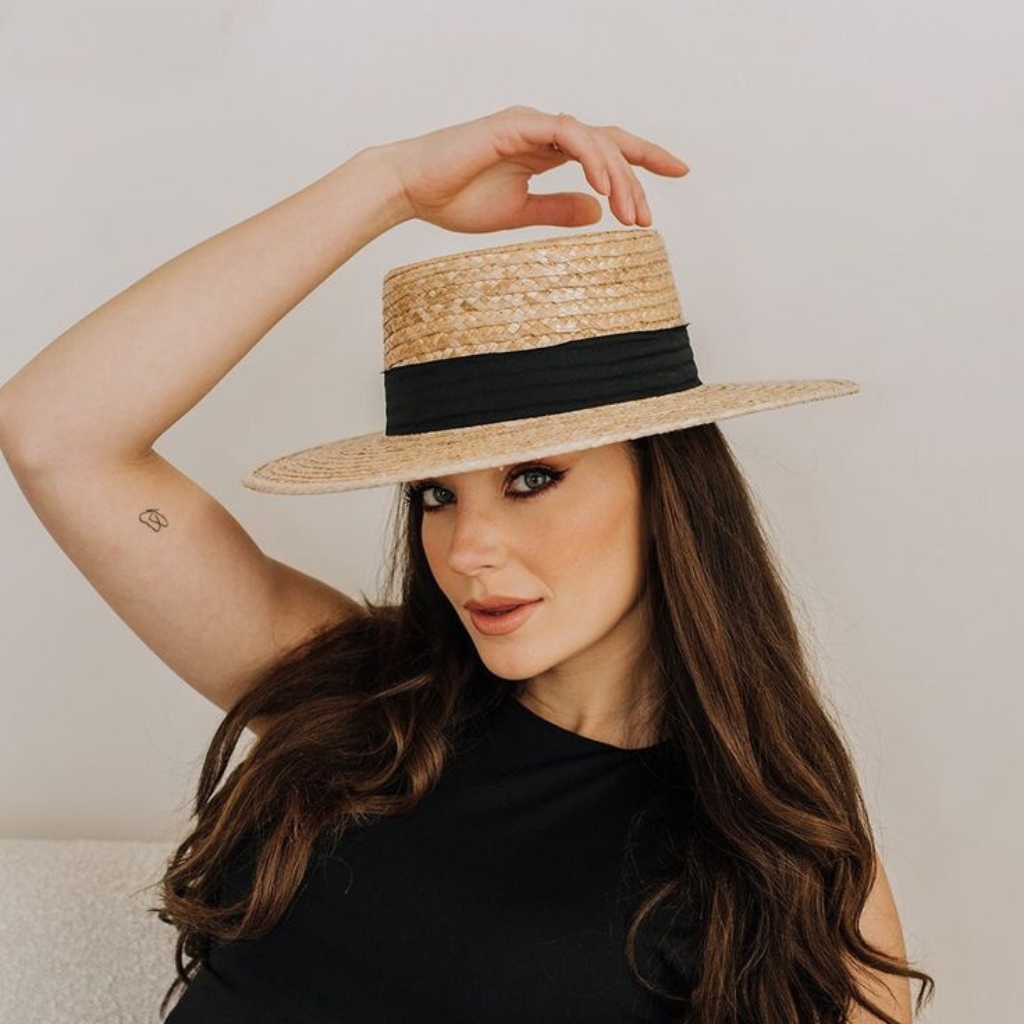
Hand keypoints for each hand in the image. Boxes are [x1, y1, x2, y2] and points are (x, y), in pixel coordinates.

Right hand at [374, 105, 688, 233]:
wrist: (411, 190)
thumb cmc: (455, 200)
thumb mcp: (518, 214)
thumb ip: (557, 210)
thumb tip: (598, 213)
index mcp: (545, 149)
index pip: (605, 149)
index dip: (642, 159)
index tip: (677, 173)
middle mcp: (544, 131)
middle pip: (609, 143)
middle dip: (639, 175)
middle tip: (647, 219)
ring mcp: (531, 124)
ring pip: (594, 140)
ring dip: (618, 178)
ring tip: (630, 215)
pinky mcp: (516, 125)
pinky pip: (567, 136)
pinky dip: (591, 159)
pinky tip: (604, 189)